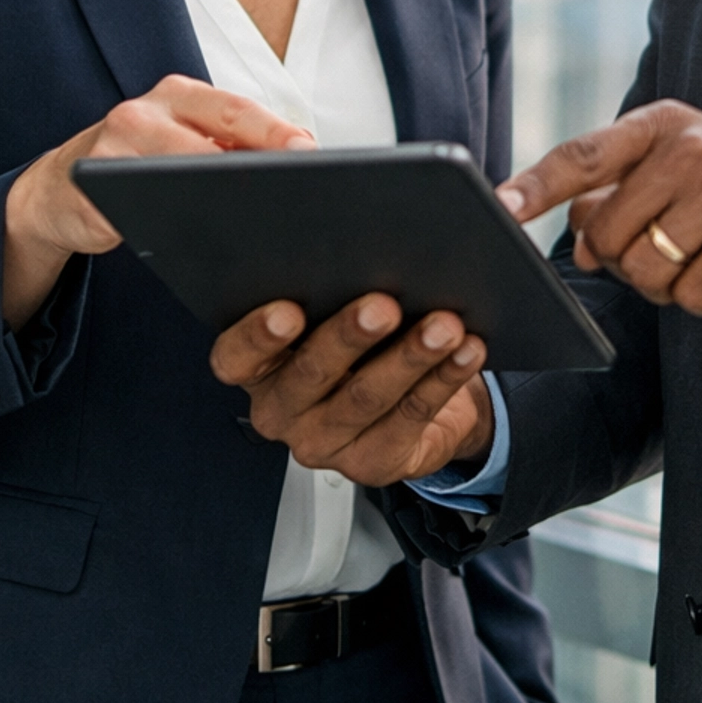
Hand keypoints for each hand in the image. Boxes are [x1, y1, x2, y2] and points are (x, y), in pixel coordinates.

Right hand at [3, 74, 315, 329]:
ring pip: (174, 169)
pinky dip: (170, 225)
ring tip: (260, 222)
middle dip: (253, 160)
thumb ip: (227, 147)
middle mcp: (144, 110)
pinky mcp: (90, 185)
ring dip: (216, 197)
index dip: (274, 130)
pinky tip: (204, 247)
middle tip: (294, 188)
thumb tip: (297, 167)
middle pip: (208, 135)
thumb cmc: (140, 164)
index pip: (236, 108)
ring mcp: (112, 145)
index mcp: (179, 96)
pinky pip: (135, 206)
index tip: (310, 152)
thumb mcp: (182, 144)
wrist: (60, 190)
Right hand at [209, 294, 493, 483]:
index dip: (257, 337)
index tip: (288, 311)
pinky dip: (442, 379)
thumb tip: (370, 238)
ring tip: (443, 325)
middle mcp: (281, 410)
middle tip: (383, 305)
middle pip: (309, 375)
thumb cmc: (363, 341)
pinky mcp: (372, 464)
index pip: (235, 358)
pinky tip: (465, 350)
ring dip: (410, 357)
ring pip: (366, 398)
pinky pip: (410, 418)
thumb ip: (334, 282)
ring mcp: (324, 443)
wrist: (410, 401)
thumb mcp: (335, 309)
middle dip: (349, 336)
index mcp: (259, 367)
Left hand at [497, 99, 701, 319]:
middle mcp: (694, 148)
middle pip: (608, 231)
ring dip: (666, 283)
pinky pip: (688, 295)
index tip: (496, 205)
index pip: (584, 154)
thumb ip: (628, 191)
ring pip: (643, 268)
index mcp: (669, 125)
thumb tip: (577, 225)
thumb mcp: (692, 174)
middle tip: (673, 251)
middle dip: (627, 260)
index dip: (534, 184)